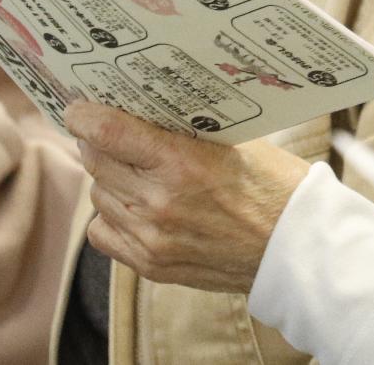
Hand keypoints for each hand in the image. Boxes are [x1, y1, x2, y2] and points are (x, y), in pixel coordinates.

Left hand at [66, 102, 309, 292]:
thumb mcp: (232, 142)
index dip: (85, 115)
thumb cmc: (273, 186)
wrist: (296, 249)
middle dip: (97, 142)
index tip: (77, 107)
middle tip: (106, 131)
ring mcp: (153, 238)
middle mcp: (159, 203)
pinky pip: (103, 232)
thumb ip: (181, 130)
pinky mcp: (152, 265)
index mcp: (181, 163)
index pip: (108, 132)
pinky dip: (112, 216)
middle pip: (97, 161)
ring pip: (99, 195)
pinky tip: (134, 205)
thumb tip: (138, 110)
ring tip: (132, 169)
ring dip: (109, 178)